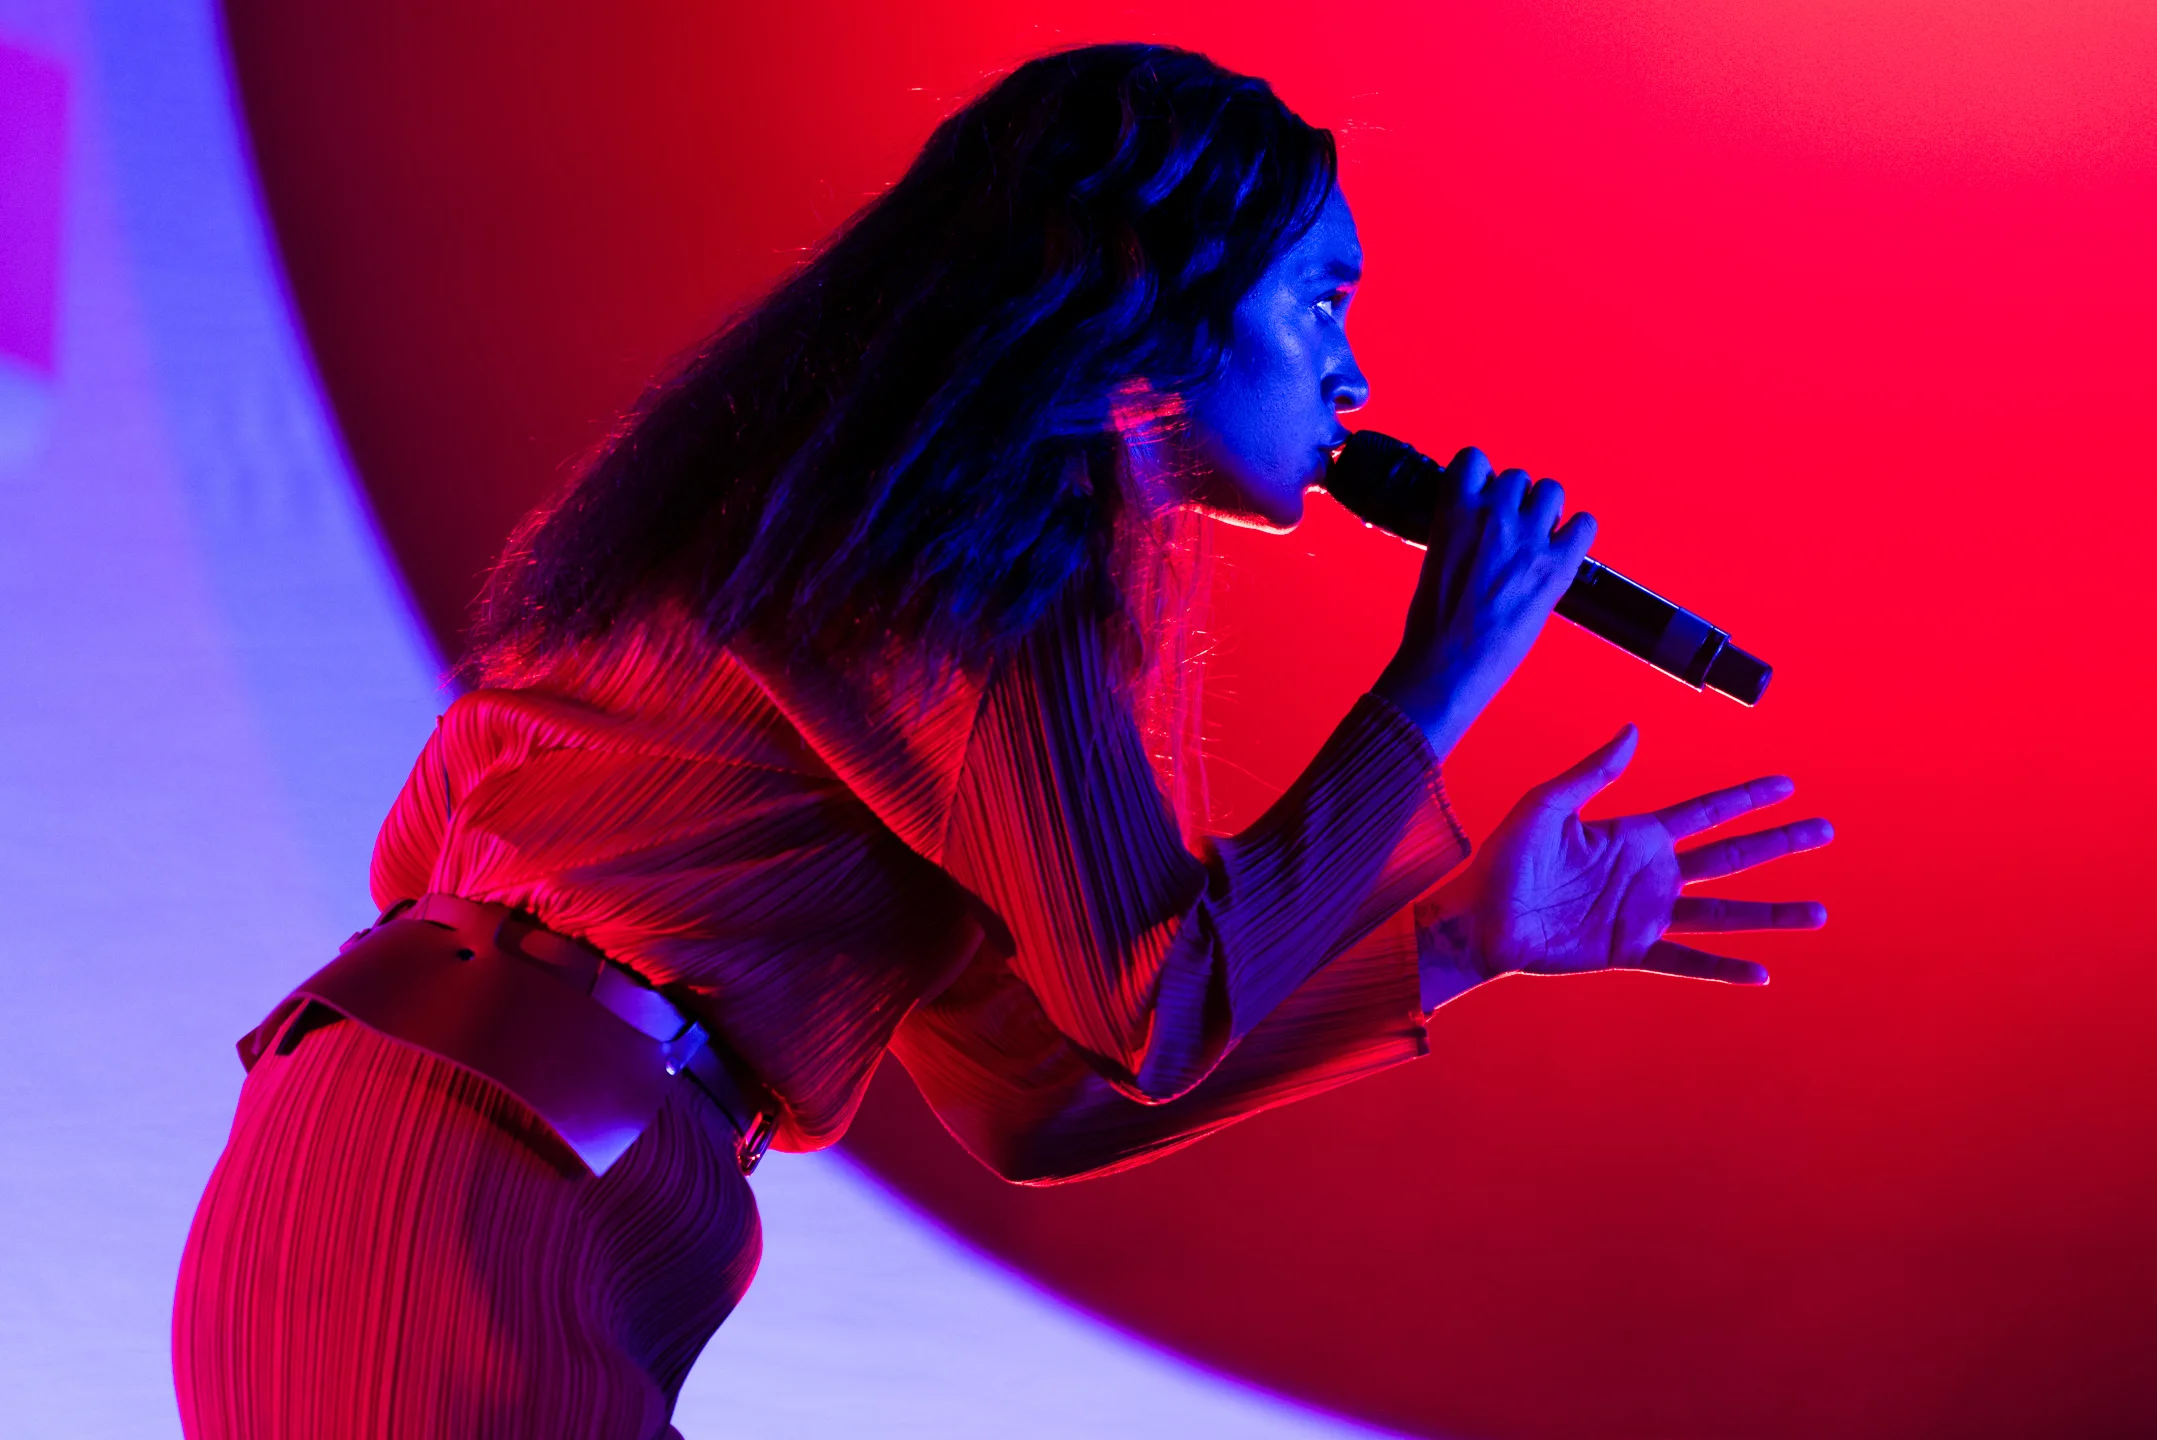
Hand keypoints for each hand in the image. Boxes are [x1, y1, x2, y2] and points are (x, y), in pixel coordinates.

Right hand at [1373, 448, 1594, 759]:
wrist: (1447, 664)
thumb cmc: (1433, 622)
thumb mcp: (1433, 558)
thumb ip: (1458, 530)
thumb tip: (1474, 525)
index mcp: (1454, 510)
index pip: (1474, 459)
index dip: (1483, 476)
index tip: (1484, 494)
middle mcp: (1494, 515)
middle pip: (1518, 477)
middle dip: (1517, 500)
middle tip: (1512, 530)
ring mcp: (1528, 540)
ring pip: (1552, 491)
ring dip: (1546, 510)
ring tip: (1538, 537)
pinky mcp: (1556, 568)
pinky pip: (1585, 524)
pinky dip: (1578, 532)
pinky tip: (1564, 548)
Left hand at [1422, 726, 1831, 1000]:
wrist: (1478, 919)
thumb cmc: (1504, 860)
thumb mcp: (1547, 804)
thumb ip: (1593, 771)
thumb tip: (1633, 729)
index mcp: (1635, 835)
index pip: (1705, 812)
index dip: (1746, 798)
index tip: (1788, 785)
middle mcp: (1650, 874)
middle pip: (1730, 856)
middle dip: (1779, 843)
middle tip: (1826, 830)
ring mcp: (1644, 915)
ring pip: (1722, 912)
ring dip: (1770, 913)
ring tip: (1818, 914)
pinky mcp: (1628, 951)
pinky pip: (1685, 961)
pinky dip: (1723, 968)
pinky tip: (1761, 973)